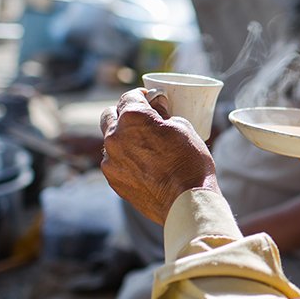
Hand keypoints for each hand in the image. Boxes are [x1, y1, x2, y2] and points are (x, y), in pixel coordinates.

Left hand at [100, 88, 219, 224]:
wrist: (185, 201)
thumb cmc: (189, 162)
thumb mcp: (183, 128)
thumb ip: (163, 114)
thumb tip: (157, 107)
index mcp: (133, 118)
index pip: (130, 97)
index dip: (143, 96)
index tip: (152, 101)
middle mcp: (115, 136)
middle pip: (111, 115)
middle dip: (125, 114)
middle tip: (144, 121)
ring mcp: (110, 160)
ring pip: (111, 140)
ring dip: (124, 138)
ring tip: (145, 147)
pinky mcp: (112, 179)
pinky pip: (114, 162)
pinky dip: (125, 159)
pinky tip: (144, 166)